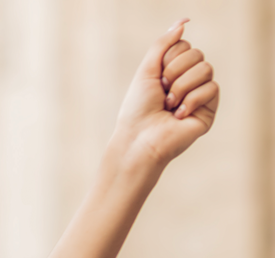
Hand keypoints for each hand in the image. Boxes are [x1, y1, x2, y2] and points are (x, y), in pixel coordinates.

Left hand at [114, 20, 218, 168]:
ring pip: (206, 69)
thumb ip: (163, 44)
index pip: (184, 46)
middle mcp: (188, 81)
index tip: (156, 80)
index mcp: (173, 71)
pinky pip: (212, 88)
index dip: (168, 60)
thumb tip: (183, 23)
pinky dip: (192, 100)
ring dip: (181, 87)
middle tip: (162, 94)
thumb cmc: (138, 110)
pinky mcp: (208, 111)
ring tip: (169, 106)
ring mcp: (200, 96)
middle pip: (197, 54)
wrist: (138, 140)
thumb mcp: (147, 70)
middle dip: (175, 72)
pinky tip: (179, 115)